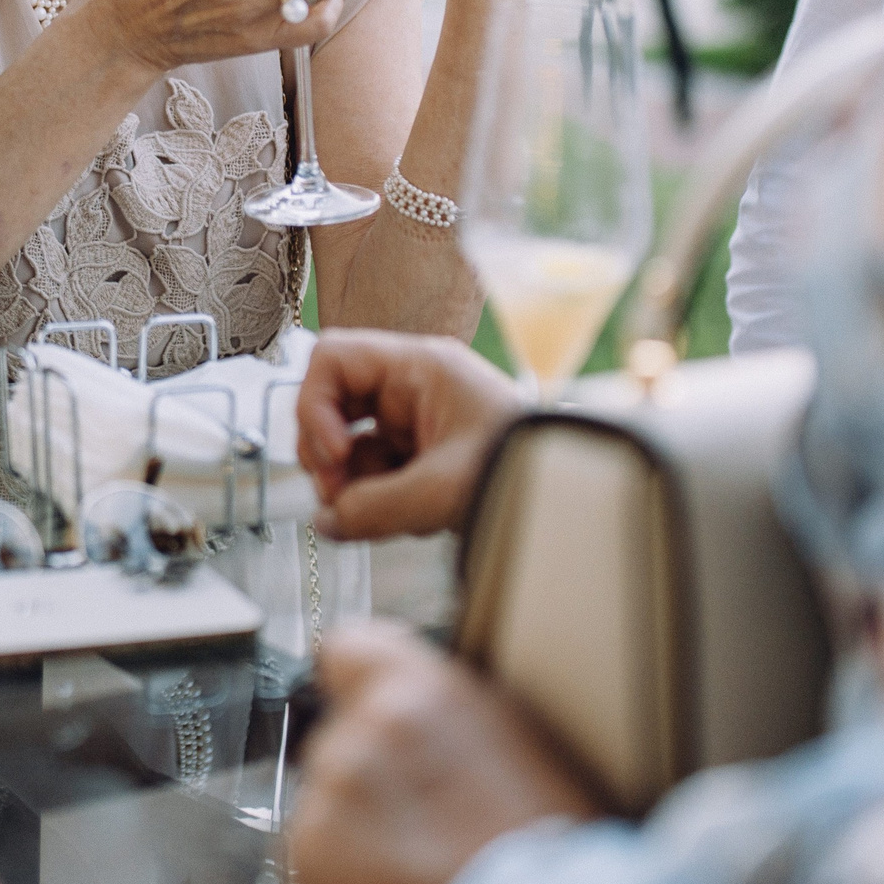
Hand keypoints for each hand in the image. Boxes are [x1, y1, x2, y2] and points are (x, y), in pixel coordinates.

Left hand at [290, 622, 593, 883]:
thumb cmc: (543, 850)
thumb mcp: (513, 740)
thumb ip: (444, 706)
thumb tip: (412, 697)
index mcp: (415, 695)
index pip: (349, 647)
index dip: (364, 680)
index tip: (372, 702)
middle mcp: (359, 742)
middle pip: (339, 734)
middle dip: (370, 766)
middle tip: (424, 811)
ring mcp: (327, 807)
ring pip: (326, 797)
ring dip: (356, 822)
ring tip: (416, 861)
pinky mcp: (307, 867)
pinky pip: (313, 855)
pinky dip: (343, 872)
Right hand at [297, 330, 524, 539]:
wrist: (567, 500)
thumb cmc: (522, 471)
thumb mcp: (442, 491)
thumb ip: (373, 508)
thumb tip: (326, 524)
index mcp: (420, 367)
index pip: (333, 358)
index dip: (316, 404)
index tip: (333, 453)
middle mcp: (412, 387)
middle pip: (333, 403)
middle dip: (324, 451)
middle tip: (335, 494)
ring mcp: (415, 421)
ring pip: (350, 444)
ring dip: (346, 481)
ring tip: (366, 514)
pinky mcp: (420, 455)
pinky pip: (373, 471)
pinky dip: (371, 496)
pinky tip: (394, 517)